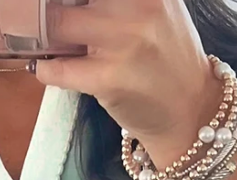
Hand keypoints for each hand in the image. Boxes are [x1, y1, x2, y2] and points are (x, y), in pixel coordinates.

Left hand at [34, 0, 224, 165]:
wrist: (191, 111)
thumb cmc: (168, 57)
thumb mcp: (156, 9)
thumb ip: (120, 0)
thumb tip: (66, 1)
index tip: (59, 4)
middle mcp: (140, 8)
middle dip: (53, 6)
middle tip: (44, 15)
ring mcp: (125, 44)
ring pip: (58, 23)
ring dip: (44, 33)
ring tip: (48, 40)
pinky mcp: (109, 80)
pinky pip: (60, 69)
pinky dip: (45, 68)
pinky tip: (46, 67)